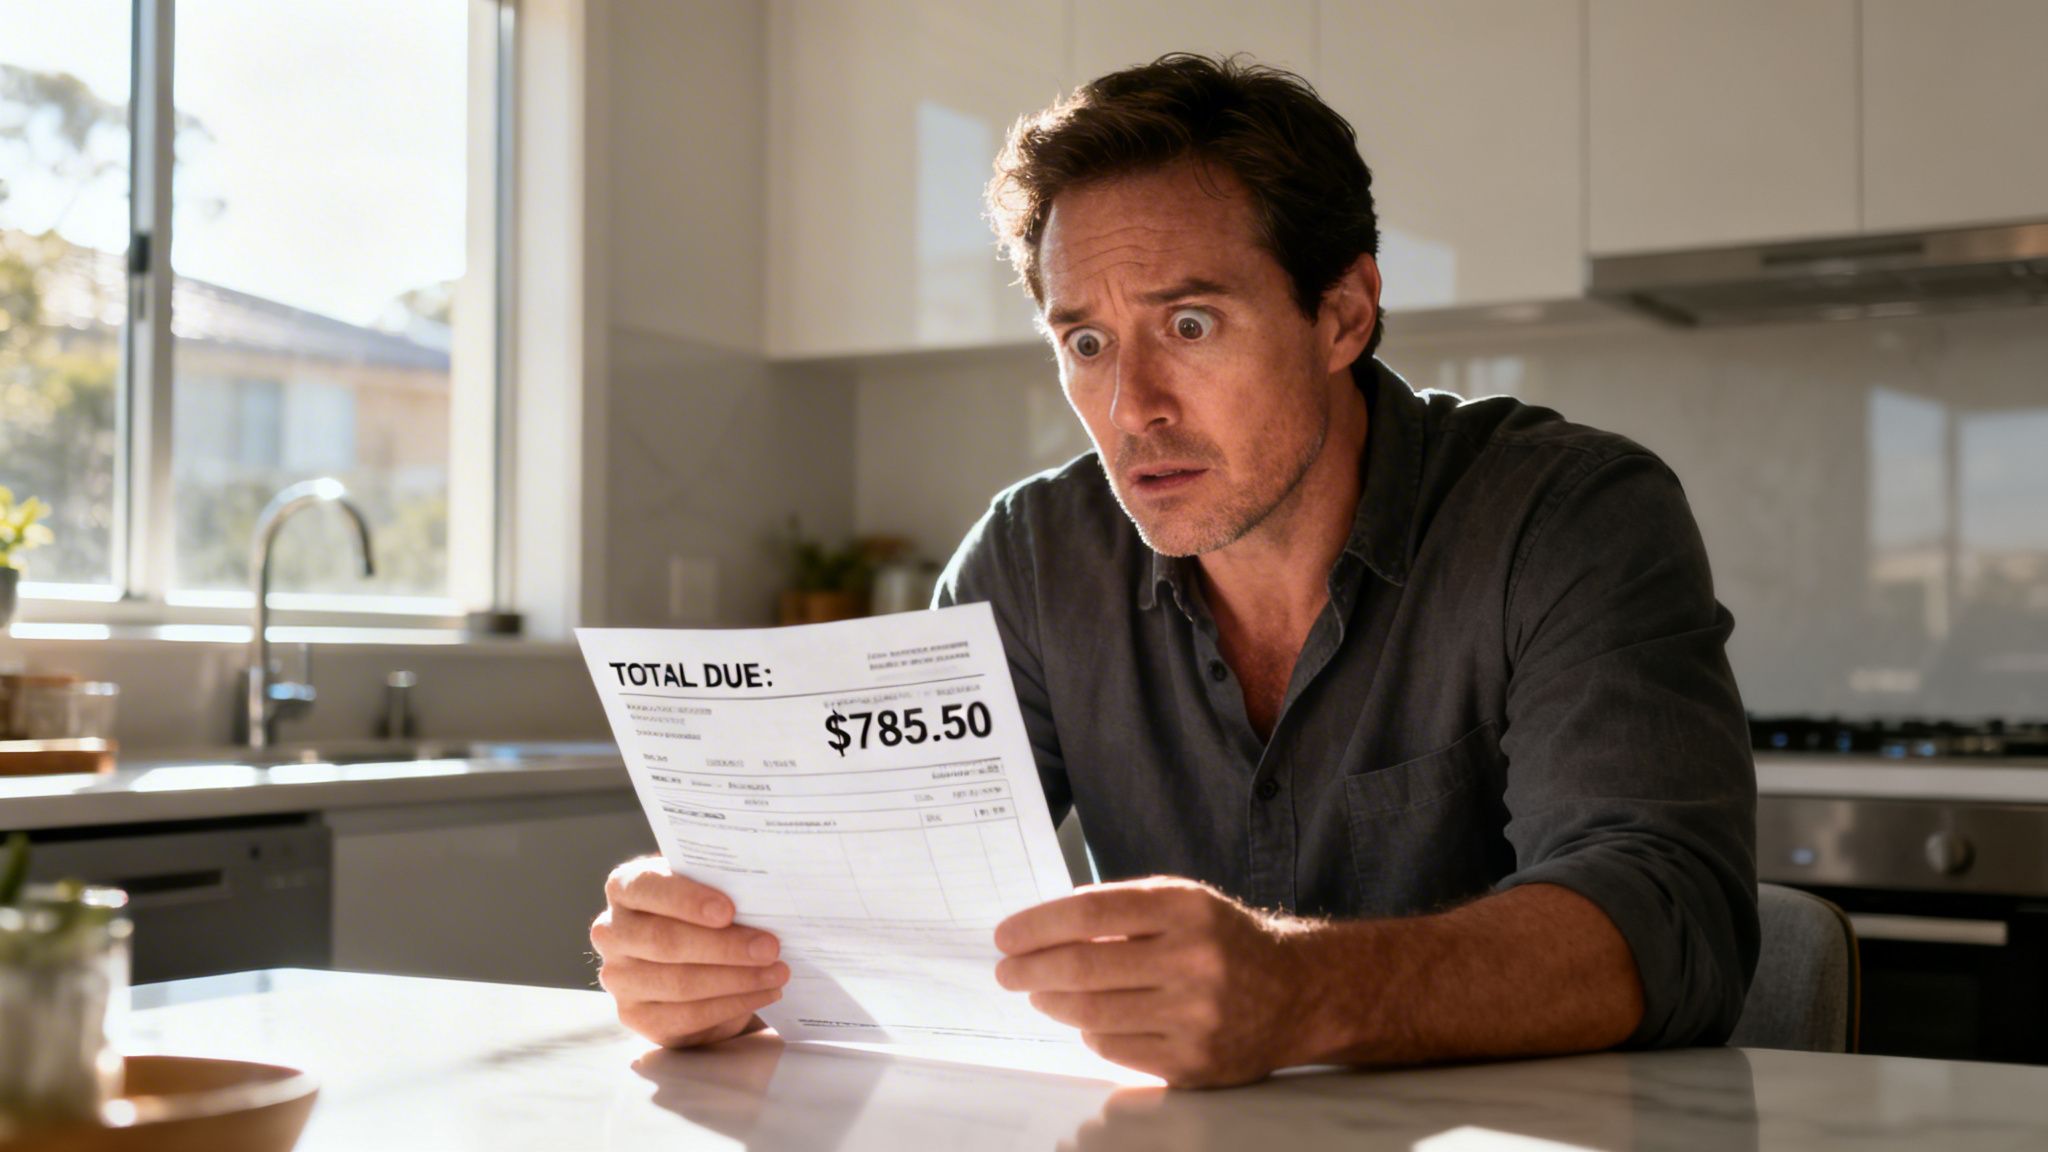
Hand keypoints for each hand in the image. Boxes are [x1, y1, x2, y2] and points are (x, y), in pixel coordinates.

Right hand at [591, 856, 789, 1047]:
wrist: (694, 954)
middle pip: (665, 941)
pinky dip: (732, 1005)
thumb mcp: (707, 888)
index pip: (648, 888)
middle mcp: (612, 932)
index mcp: (625, 887)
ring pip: (679, 983)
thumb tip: (764, 897)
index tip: (728, 910)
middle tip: (770, 947)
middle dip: (725, 947)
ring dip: (737, 980)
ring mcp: (619, 978)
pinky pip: (687, 1016)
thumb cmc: (703, 911)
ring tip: (777, 972)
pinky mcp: (636, 1016)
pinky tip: (762, 993)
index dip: (687, 900)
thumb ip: (722, 885)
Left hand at [994, 877, 1314, 1087]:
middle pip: (1083, 967)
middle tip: (1006, 971)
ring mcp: (1194, 1016)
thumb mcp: (1183, 902)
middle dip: (1030, 969)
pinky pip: (1114, 1048)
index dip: (1038, 925)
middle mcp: (1193, 960)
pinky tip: (1085, 1020)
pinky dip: (1089, 1032)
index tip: (1006, 936)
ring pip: (1091, 1013)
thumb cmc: (1223, 940)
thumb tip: (1043, 927)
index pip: (1090, 914)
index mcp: (1185, 909)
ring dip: (1050, 1002)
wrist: (1296, 992)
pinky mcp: (1193, 1062)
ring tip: (1037, 992)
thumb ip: (1121, 909)